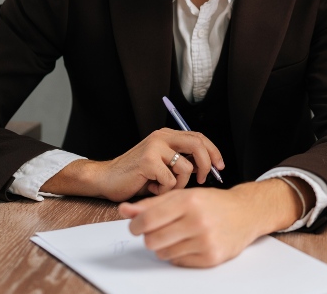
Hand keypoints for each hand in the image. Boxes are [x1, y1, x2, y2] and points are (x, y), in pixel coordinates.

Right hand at [41, 128, 223, 201]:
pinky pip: (170, 181)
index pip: (199, 137)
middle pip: (197, 145)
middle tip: (202, 179)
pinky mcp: (148, 161)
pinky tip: (152, 188)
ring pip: (185, 168)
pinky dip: (164, 190)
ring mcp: (154, 148)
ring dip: (179, 184)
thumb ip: (182, 160)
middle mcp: (162, 137)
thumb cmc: (136, 176)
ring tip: (164, 187)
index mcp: (167, 135)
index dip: (213, 152)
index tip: (220, 166)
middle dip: (206, 164)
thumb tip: (208, 166)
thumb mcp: (163, 163)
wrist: (106, 179)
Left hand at [118, 179, 302, 266]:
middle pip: (152, 240)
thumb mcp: (183, 195)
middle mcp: (197, 220)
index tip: (135, 226)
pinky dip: (178, 255)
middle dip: (149, 237)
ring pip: (163, 253)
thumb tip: (124, 210)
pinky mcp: (211, 257)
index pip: (147, 220)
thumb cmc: (212, 203)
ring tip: (176, 236)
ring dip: (164, 246)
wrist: (246, 213)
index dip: (135, 225)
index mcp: (188, 201)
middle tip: (157, 231)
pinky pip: (179, 262)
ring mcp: (205, 240)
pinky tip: (189, 243)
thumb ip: (152, 204)